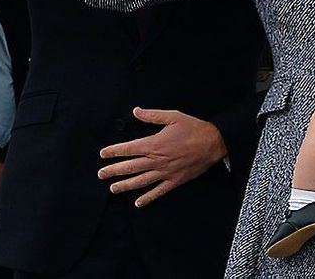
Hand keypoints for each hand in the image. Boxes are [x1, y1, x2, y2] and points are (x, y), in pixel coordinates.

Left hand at [98, 107, 226, 207]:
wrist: (213, 143)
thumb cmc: (192, 128)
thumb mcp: (172, 116)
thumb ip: (152, 115)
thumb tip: (135, 111)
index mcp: (154, 144)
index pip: (129, 149)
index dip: (114, 151)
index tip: (103, 154)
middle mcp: (157, 160)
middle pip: (131, 166)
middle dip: (114, 170)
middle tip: (100, 174)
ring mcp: (165, 172)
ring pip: (141, 181)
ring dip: (125, 185)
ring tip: (113, 188)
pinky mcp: (175, 181)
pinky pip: (158, 191)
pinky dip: (148, 198)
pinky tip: (138, 203)